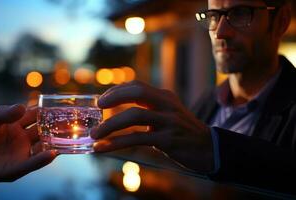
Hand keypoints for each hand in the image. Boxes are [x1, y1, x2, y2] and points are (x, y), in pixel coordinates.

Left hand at [92, 81, 214, 172]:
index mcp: (165, 97)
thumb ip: (149, 110)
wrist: (210, 149)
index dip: (116, 90)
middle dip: (113, 97)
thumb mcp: (168, 115)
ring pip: (134, 116)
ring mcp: (169, 121)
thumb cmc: (183, 133)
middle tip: (97, 107)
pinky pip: (137, 138)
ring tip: (94, 134)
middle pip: (137, 92)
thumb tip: (119, 114)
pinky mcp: (169, 140)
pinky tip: (104, 148)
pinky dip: (117, 143)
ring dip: (110, 125)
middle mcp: (167, 105)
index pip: (137, 85)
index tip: (101, 100)